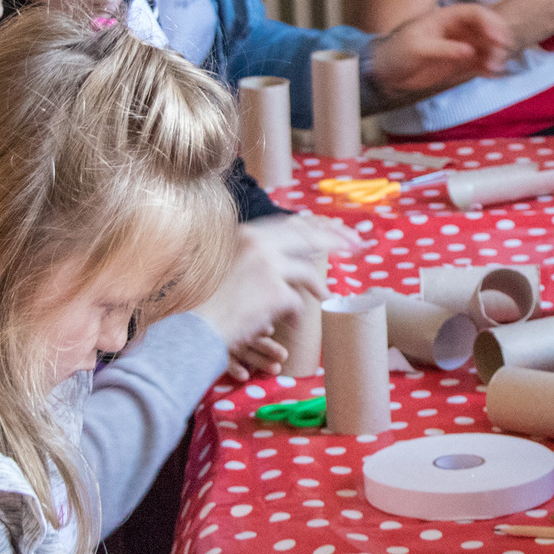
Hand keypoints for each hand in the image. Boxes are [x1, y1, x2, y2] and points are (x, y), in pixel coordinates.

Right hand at [195, 215, 350, 378]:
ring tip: (326, 296)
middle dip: (336, 240)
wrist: (196, 328)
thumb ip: (254, 256)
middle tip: (357, 246)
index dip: (316, 227)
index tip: (337, 231)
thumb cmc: (208, 302)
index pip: (291, 224)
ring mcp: (269, 266)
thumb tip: (286, 257)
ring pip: (306, 272)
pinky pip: (297, 302)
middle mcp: (259, 244)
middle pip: (308, 237)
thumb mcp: (228, 266)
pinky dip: (297, 314)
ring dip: (318, 286)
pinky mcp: (276, 292)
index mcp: (247, 234)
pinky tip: (293, 324)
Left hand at [368, 4, 512, 101]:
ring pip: (487, 47)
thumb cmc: (396, 53)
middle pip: (487, 29)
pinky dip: (489, 68)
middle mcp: (458, 31)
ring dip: (495, 56)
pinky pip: (481, 63)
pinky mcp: (460, 64)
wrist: (386, 73)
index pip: (475, 13)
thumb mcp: (417, 48)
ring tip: (494, 69)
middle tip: (500, 57)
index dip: (491, 22)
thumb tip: (469, 51)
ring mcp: (461, 47)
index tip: (498, 38)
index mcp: (447, 18)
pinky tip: (493, 74)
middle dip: (497, 41)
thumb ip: (443, 48)